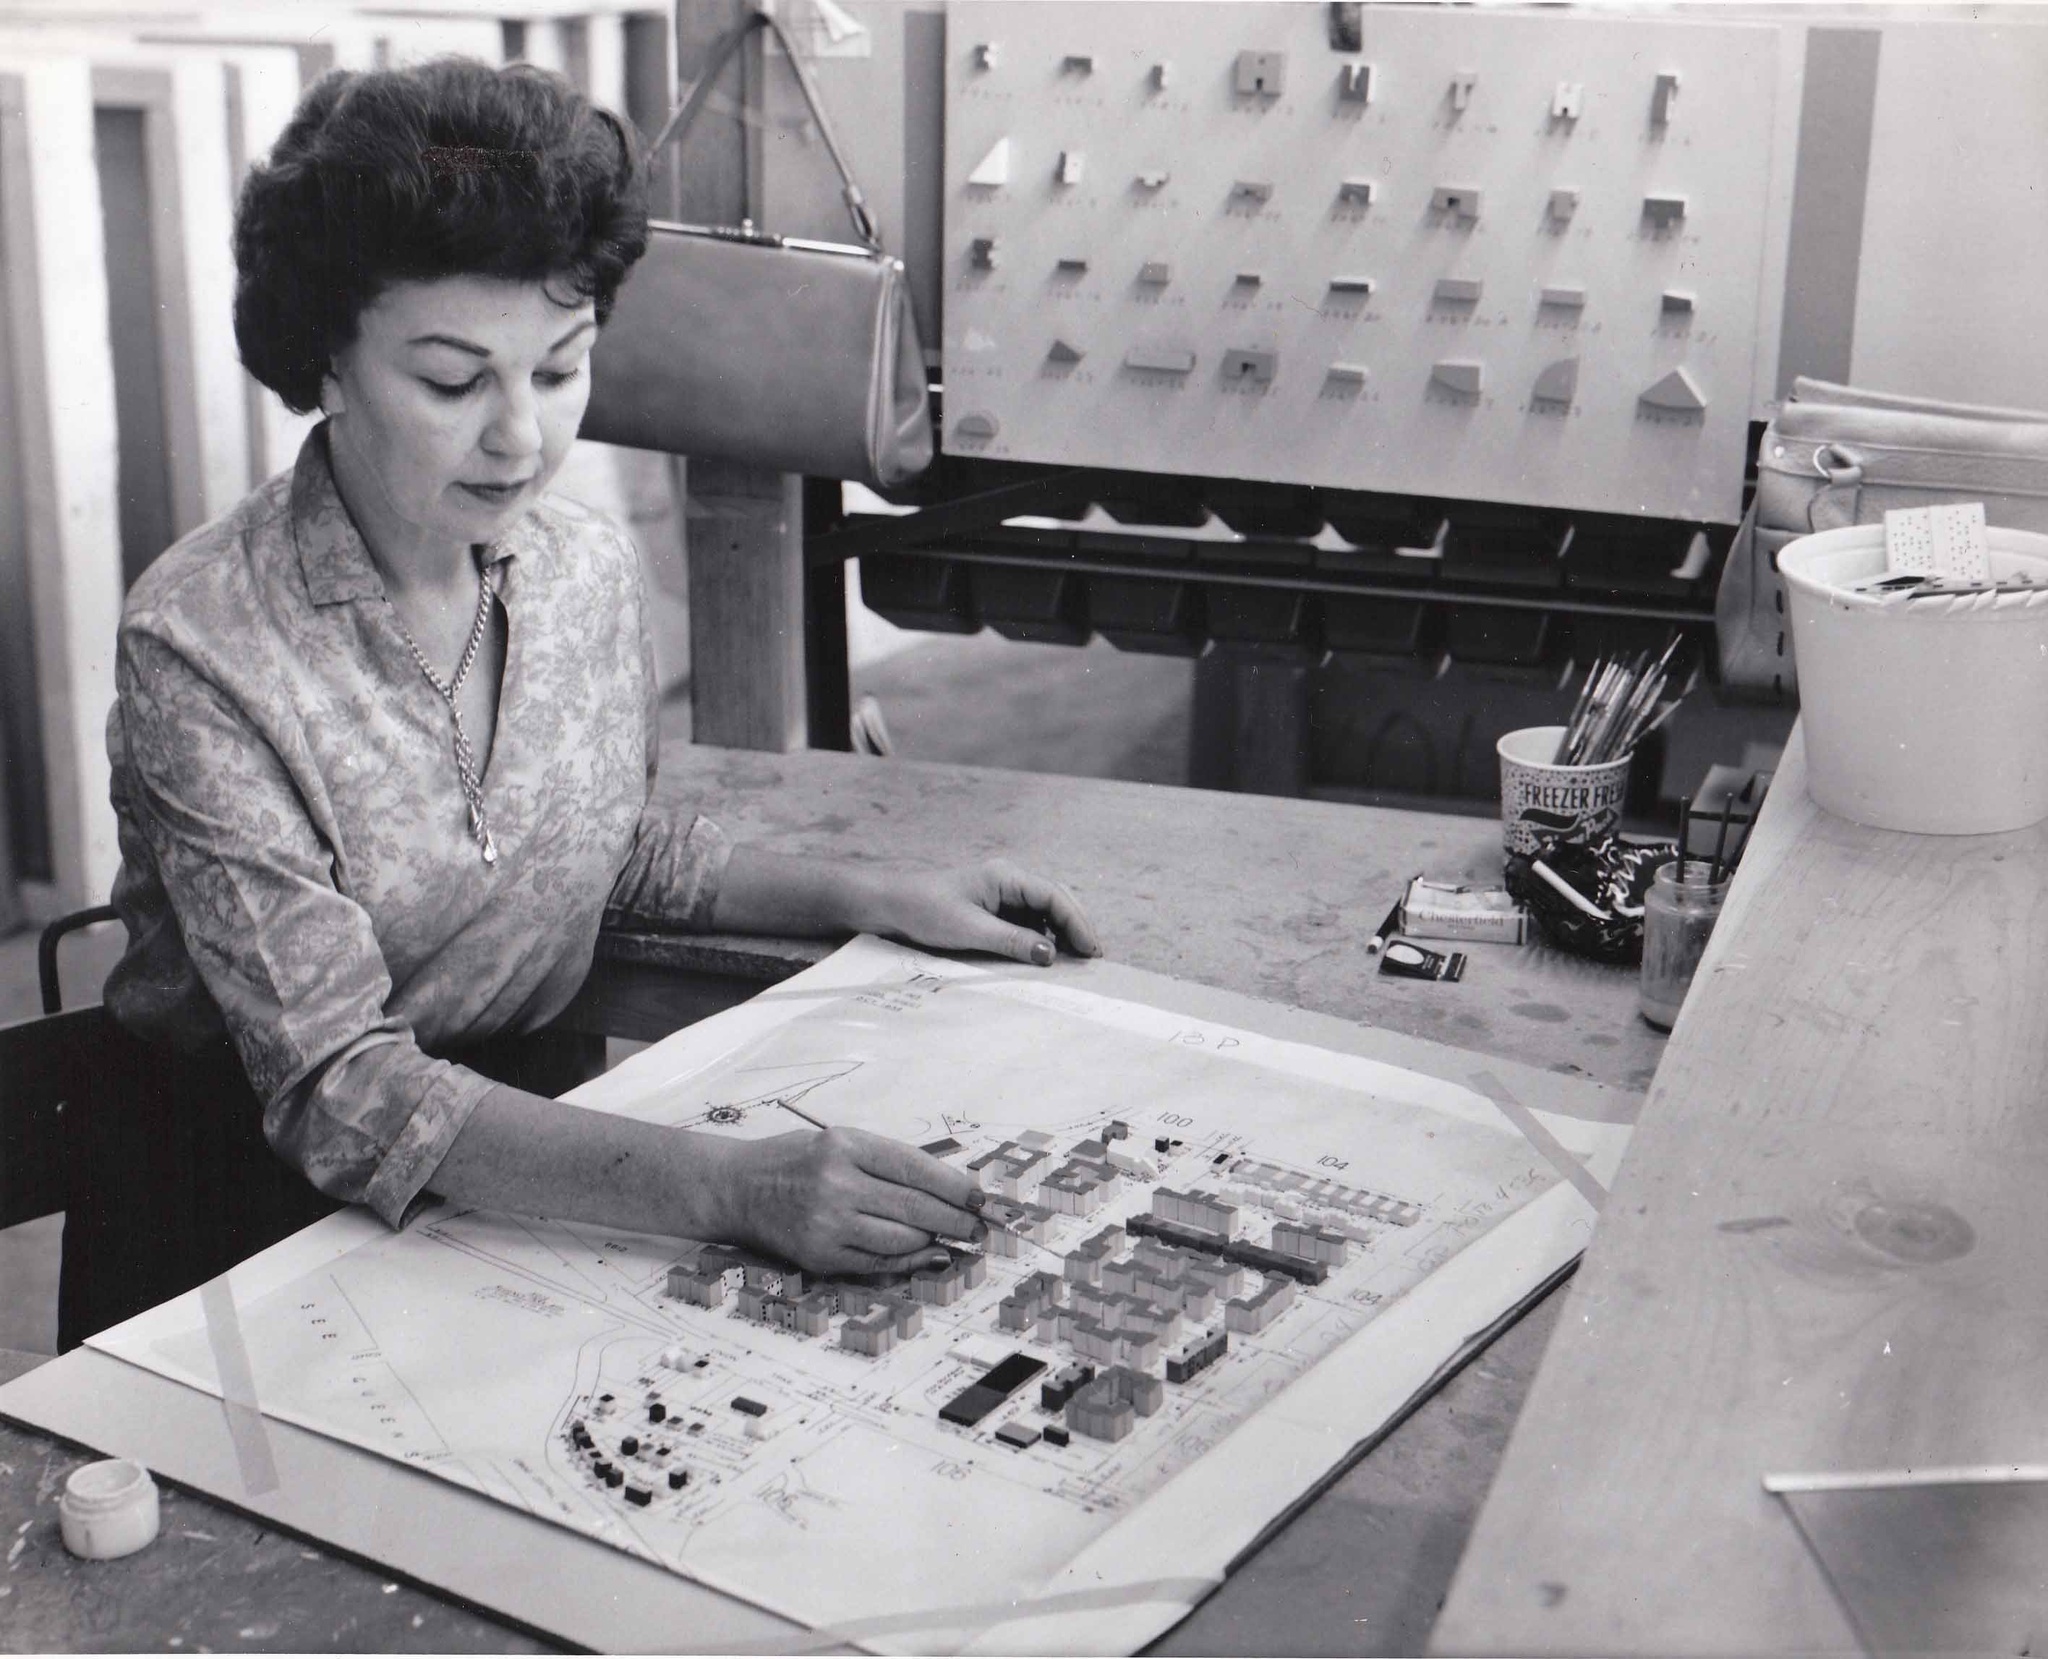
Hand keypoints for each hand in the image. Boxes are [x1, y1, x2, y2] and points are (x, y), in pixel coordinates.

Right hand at [720, 1126, 986, 1274]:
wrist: (738, 1188)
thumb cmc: (796, 1161)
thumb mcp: (840, 1142)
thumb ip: (888, 1162)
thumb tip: (949, 1189)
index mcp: (844, 1147)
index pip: (914, 1168)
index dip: (955, 1186)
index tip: (980, 1198)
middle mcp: (835, 1184)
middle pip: (914, 1208)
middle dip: (955, 1219)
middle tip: (980, 1227)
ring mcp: (827, 1224)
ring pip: (901, 1240)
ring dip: (934, 1241)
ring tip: (953, 1237)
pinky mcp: (821, 1256)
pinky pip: (878, 1263)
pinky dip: (909, 1261)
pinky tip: (928, 1254)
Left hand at [864, 859, 1102, 965]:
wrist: (889, 906)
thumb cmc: (924, 910)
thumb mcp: (969, 929)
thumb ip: (1012, 941)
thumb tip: (1050, 955)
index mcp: (1005, 875)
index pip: (1054, 895)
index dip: (1077, 923)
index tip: (1091, 949)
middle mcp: (1009, 880)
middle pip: (1056, 900)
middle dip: (1076, 927)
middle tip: (1094, 958)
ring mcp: (1002, 894)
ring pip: (1044, 912)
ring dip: (1061, 934)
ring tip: (1076, 961)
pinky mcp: (993, 910)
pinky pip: (1027, 922)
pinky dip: (1041, 938)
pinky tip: (1046, 957)